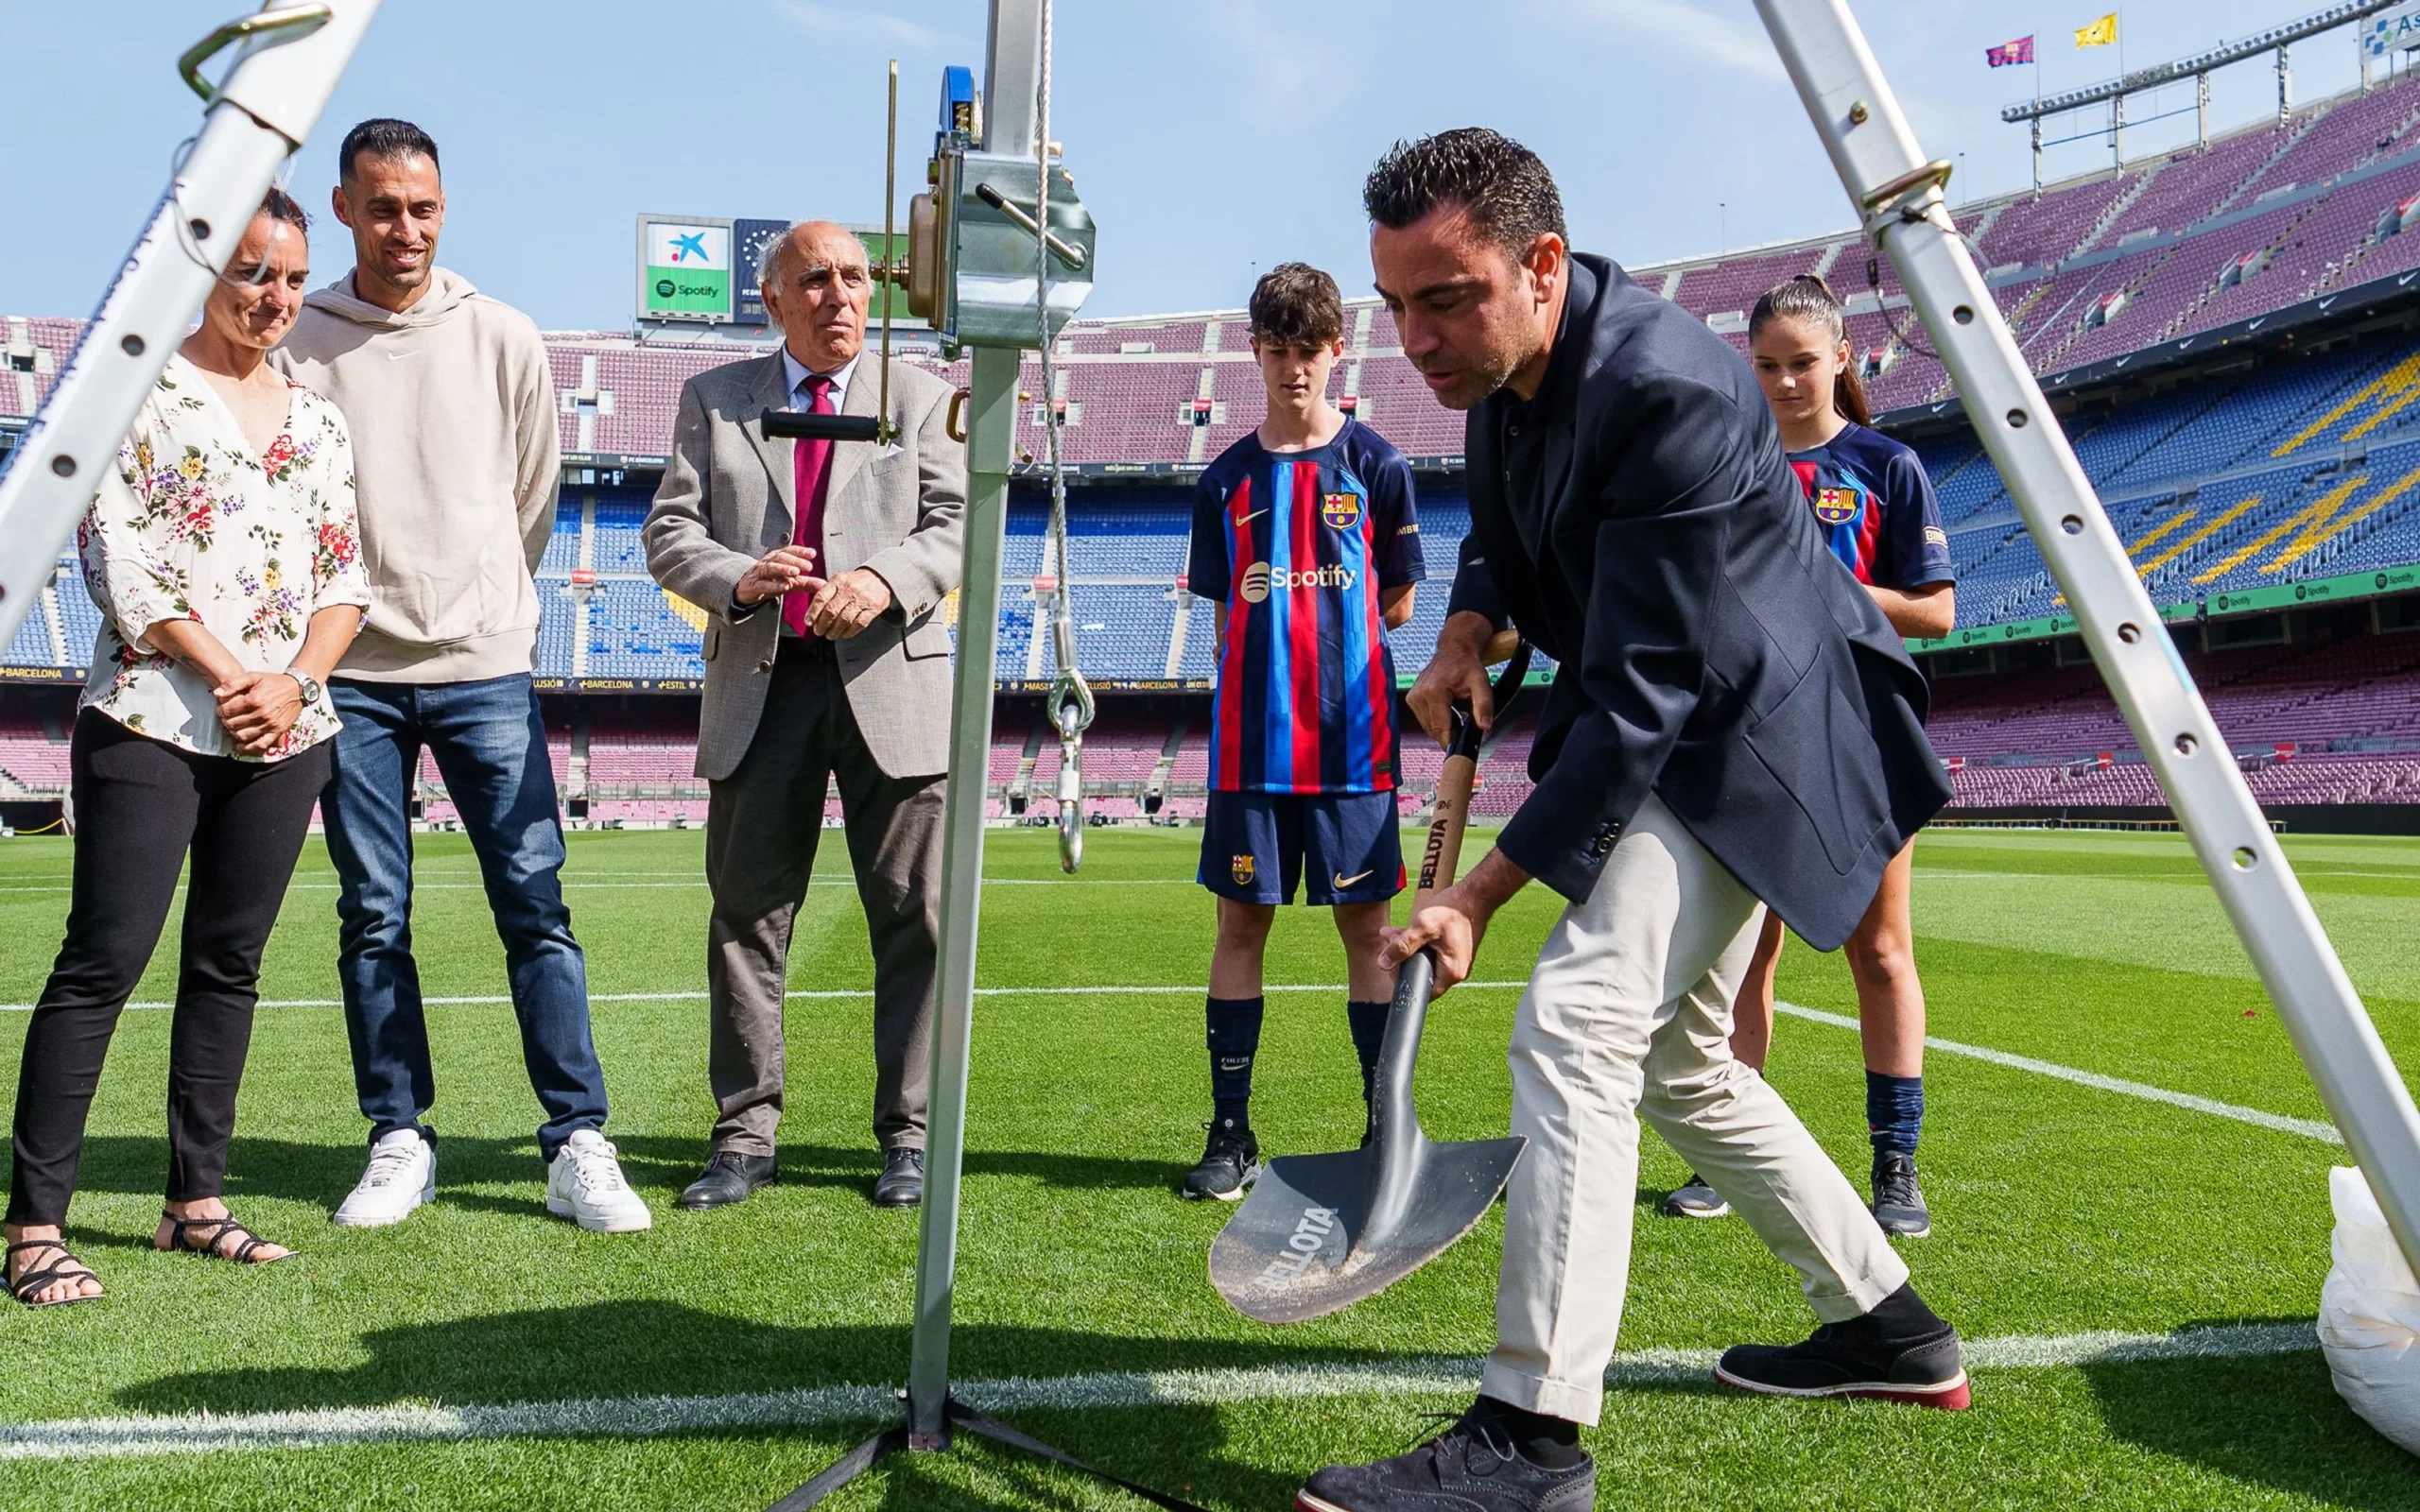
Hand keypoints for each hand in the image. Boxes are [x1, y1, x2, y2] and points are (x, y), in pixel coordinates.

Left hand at [214, 670, 303, 755]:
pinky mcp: (277, 731)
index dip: (221, 710)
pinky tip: (240, 746)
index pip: (228, 710)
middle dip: (226, 721)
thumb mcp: (253, 677)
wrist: (298, 688)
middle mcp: (262, 714)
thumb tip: (217, 694)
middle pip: (233, 724)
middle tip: (227, 717)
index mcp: (254, 700)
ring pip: (243, 735)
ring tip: (234, 727)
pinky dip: (248, 748)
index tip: (222, 709)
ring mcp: (270, 724)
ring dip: (234, 732)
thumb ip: (233, 683)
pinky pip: (260, 744)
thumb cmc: (274, 682)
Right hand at [734, 545, 817, 605]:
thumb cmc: (770, 582)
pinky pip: (764, 584)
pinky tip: (785, 586)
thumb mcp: (789, 581)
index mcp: (777, 558)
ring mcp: (760, 573)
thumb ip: (806, 582)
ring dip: (784, 569)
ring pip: (771, 568)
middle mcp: (768, 562)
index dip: (800, 551)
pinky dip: (774, 585)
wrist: (746, 591)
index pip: (789, 551)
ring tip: (796, 572)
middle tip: (808, 566)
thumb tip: (824, 584)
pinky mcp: (754, 585)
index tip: (813, 553)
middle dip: (795, 560)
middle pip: (781, 557)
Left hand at [809, 567, 893, 638]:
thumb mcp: (839, 580)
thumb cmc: (855, 582)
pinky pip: (858, 624)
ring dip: (834, 631)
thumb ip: (825, 593)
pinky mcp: (872, 609)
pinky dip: (849, 632)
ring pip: (844, 620)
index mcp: (838, 580)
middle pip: (831, 611)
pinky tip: (843, 634)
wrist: (880, 579)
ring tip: (829, 635)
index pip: (822, 597)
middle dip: (822, 624)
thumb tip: (811, 613)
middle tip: (818, 631)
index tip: (809, 622)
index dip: (813, 612)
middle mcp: (850, 589)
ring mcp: (862, 599)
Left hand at [1377, 882, 1492, 997]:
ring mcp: (1457, 961)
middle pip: (1420, 973)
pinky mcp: (1455, 950)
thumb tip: (1384, 963)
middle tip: (1390, 940)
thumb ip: (1402, 946)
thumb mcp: (1423, 927)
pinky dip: (1420, 942)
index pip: (1421, 990)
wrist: (1476, 895)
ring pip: (1424, 960)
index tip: (1391, 962)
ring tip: (1394, 932)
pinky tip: (1409, 929)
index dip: (1402, 978)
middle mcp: (1456, 971)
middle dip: (1401, 957)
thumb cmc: (1453, 910)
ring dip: (1408, 947)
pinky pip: (1433, 952)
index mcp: (1451, 973)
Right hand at [1407, 614, 1496, 748]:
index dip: (1449, 741)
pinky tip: (1447, 710)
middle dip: (1449, 732)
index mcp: (1434, 691)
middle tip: (1464, 723)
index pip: (1439, 727)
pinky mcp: (1411, 699)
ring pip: (1428, 727)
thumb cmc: (1467, 665)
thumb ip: (1484, 705)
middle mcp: (1419, 695)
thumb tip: (1484, 727)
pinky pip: (1424, 719)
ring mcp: (1413, 697)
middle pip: (1433, 729)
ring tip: (1456, 712)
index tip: (1458, 751)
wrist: (1454, 649)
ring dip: (1443, 726)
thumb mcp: (1481, 683)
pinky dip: (1436, 720)